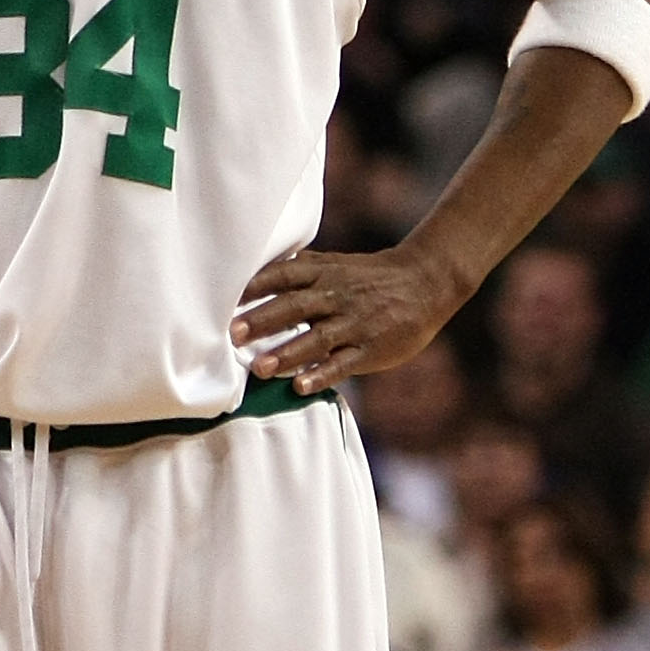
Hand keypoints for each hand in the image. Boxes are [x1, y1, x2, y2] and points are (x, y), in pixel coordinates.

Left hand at [233, 242, 474, 395]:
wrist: (425, 282)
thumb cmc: (367, 276)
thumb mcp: (334, 264)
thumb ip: (298, 270)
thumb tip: (252, 274)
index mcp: (323, 273)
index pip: (283, 276)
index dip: (254, 287)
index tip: (224, 299)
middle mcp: (336, 296)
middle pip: (295, 307)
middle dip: (262, 321)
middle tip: (231, 335)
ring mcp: (355, 323)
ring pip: (318, 338)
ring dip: (288, 353)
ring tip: (260, 368)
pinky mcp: (372, 348)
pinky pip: (345, 364)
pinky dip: (322, 375)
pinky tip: (300, 386)